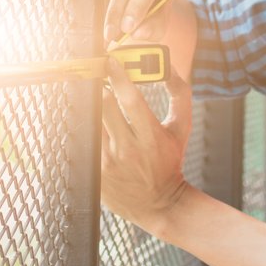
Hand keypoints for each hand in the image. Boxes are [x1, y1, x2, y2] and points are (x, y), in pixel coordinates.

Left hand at [100, 55, 193, 232]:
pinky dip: (85, 128)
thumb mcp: (182, 129)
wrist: (161, 204)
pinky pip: (84, 142)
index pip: (132, 100)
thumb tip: (170, 66)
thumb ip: (180, 95)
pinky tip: (89, 121)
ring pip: (91, 123)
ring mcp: (108, 164)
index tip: (110, 61)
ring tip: (93, 98)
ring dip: (91, 106)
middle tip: (97, 75)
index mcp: (151, 137)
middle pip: (104, 107)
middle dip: (100, 87)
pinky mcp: (96, 174)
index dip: (119, 77)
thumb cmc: (171, 161)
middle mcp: (128, 150)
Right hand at [103, 0, 197, 76]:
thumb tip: (139, 32)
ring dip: (103, 6)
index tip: (127, 28)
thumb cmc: (156, 1)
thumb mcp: (161, 16)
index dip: (136, 6)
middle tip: (110, 34)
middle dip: (116, 10)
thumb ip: (154, 25)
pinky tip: (97, 14)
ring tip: (103, 27)